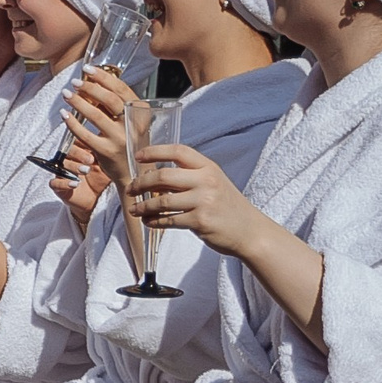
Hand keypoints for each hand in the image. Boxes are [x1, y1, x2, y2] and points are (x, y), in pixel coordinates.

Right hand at [49, 145, 109, 235]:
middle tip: (91, 160)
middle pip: (66, 152)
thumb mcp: (104, 167)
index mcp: (77, 154)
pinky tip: (75, 184)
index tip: (93, 146)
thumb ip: (103, 155)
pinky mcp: (58, 187)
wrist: (97, 200)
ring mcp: (61, 173)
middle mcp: (67, 161)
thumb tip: (107, 142)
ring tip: (86, 171)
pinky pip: (54, 183)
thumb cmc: (100, 180)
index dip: (82, 143)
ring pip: (61, 165)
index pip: (75, 143)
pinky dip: (64, 183)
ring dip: (73, 167)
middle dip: (78, 154)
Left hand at [60, 67, 142, 190]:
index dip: (104, 77)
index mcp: (140, 113)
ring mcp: (120, 139)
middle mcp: (133, 125)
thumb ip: (117, 105)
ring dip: (78, 102)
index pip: (122, 90)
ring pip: (95, 115)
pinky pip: (84, 134)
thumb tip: (93, 82)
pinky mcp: (106, 151)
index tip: (88, 69)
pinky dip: (72, 123)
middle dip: (90, 87)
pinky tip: (64, 114)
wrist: (135, 173)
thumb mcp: (131, 121)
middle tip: (76, 82)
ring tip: (67, 94)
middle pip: (110, 100)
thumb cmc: (129, 143)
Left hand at [127, 144, 265, 255]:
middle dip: (140, 183)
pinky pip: (168, 220)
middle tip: (130, 189)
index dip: (154, 151)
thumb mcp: (212, 183)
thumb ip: (187, 177)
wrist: (250, 231)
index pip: (178, 151)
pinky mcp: (200, 221)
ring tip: (134, 209)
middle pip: (163, 176)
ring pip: (161, 201)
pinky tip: (148, 221)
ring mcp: (203, 201)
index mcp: (208, 167)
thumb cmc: (227, 206)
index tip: (138, 157)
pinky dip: (153, 221)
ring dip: (143, 206)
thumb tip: (151, 177)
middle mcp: (206, 181)